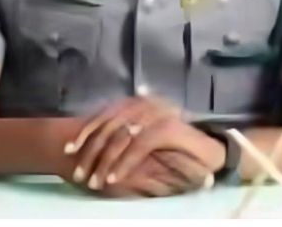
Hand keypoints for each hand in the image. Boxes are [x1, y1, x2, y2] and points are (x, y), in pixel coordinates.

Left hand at [65, 97, 222, 191]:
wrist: (212, 151)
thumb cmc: (178, 146)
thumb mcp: (147, 136)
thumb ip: (126, 132)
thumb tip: (92, 139)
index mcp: (142, 100)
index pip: (107, 112)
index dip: (86, 130)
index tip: (70, 149)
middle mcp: (149, 102)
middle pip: (110, 125)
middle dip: (90, 151)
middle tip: (79, 173)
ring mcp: (160, 114)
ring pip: (121, 137)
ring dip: (104, 161)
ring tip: (94, 181)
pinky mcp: (169, 129)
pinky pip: (138, 146)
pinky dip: (124, 163)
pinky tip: (114, 177)